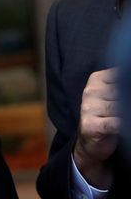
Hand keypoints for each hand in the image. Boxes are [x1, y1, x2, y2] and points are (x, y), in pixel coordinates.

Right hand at [74, 68, 118, 188]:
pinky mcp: (91, 125)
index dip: (129, 84)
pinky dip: (124, 125)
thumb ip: (122, 87)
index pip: (121, 75)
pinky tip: (126, 125)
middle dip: (129, 100)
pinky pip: (115, 123)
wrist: (90, 140)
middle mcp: (91, 91)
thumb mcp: (114, 95)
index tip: (129, 96)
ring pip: (120, 107)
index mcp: (97, 79)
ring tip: (129, 115)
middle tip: (130, 107)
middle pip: (122, 91)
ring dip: (128, 113)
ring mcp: (89, 108)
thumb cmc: (107, 116)